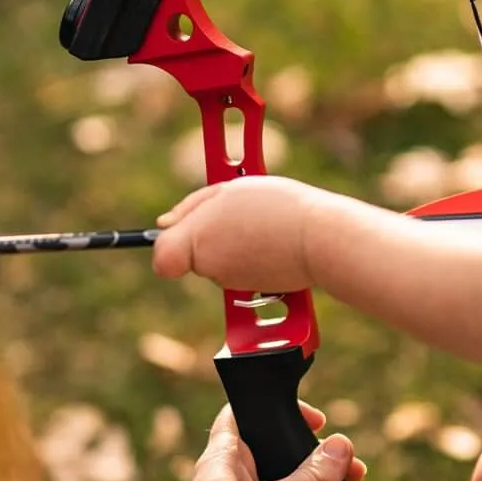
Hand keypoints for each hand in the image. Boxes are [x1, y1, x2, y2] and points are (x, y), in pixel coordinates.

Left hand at [155, 176, 328, 292]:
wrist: (319, 238)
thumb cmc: (276, 207)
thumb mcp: (229, 189)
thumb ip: (191, 206)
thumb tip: (164, 224)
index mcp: (197, 240)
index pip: (162, 255)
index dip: (169, 240)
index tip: (182, 227)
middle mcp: (210, 267)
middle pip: (195, 254)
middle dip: (210, 235)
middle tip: (237, 212)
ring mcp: (232, 283)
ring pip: (220, 263)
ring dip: (234, 244)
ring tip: (262, 222)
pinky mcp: (254, 291)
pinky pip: (243, 272)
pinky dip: (252, 258)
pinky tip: (272, 241)